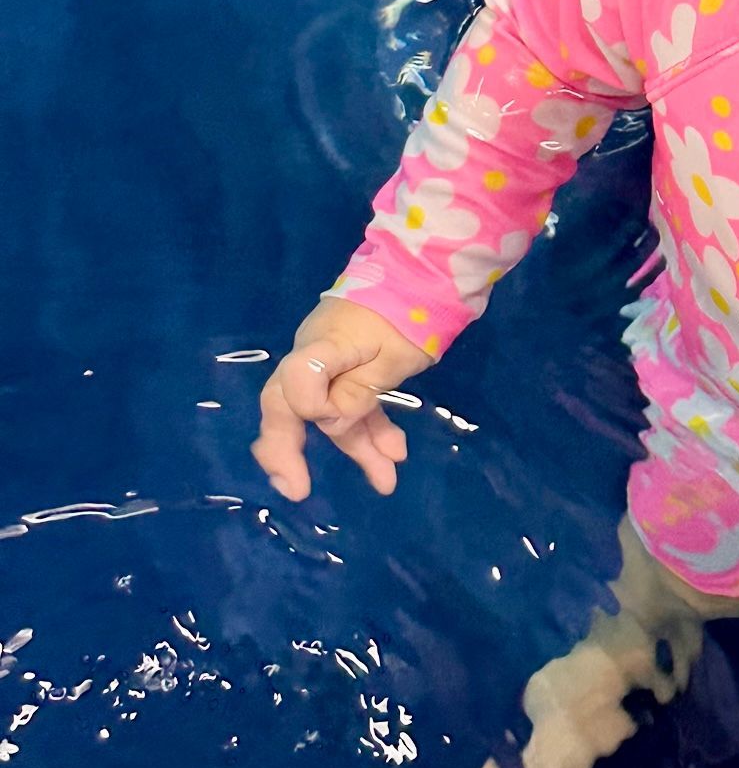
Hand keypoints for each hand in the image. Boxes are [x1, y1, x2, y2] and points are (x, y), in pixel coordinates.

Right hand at [252, 299, 433, 501]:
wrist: (422, 276)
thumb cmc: (410, 313)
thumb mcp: (394, 357)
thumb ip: (359, 392)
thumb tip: (329, 424)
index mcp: (322, 345)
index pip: (294, 380)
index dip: (308, 407)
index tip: (330, 421)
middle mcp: (313, 356)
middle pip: (286, 405)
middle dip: (288, 451)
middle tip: (297, 490)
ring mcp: (327, 365)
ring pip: (328, 413)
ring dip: (355, 448)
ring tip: (386, 483)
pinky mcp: (346, 371)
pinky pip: (349, 406)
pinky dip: (369, 431)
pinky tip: (393, 456)